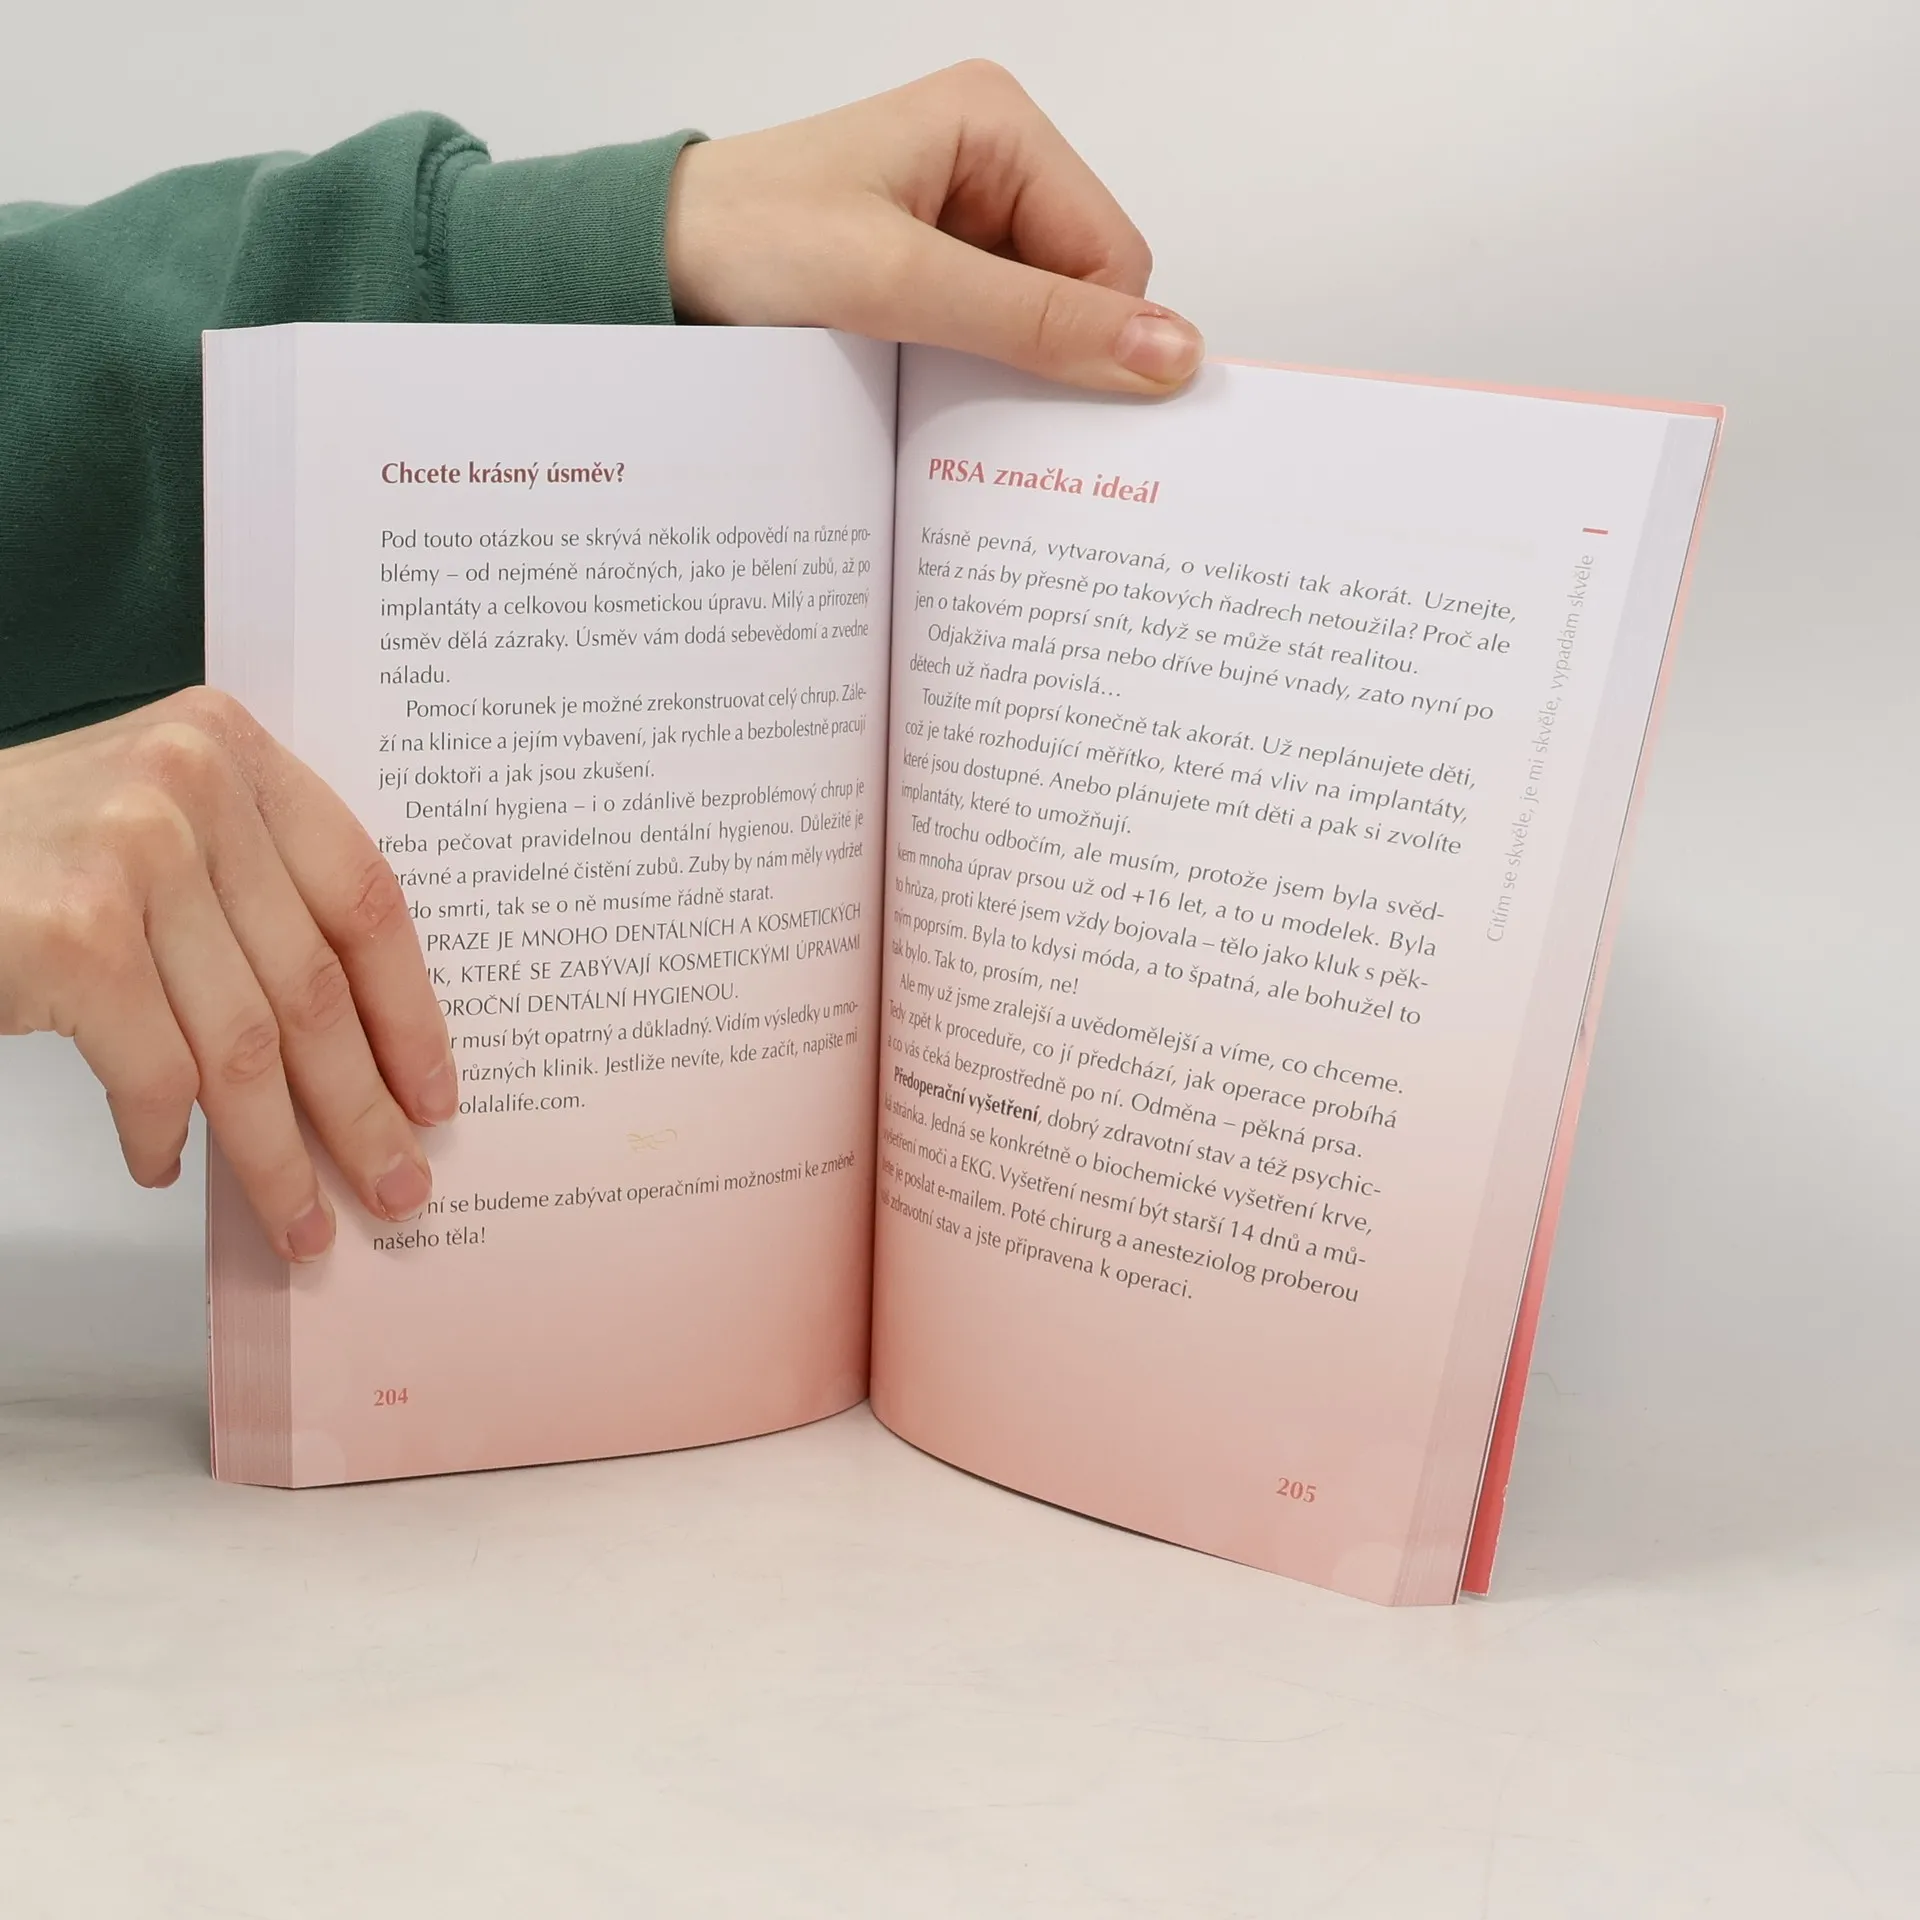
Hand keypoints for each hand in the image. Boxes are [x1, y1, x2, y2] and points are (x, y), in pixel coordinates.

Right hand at [0, 689, 455, 1261]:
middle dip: (361, 1108)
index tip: (434, 1093)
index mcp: (233, 748)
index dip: (409, 1011)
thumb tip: (352, 1051)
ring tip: (301, 1219)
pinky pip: (158, 1072)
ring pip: (246, 1045)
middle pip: (314, 984)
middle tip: (398, 1186)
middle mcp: (193, 784)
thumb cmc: (14, 853)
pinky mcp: (76, 935)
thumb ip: (250, 895)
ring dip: (276, 1152)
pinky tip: (165, 1163)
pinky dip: (165, 1134)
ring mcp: (135, 853)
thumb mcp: (154, 825)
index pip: (363, 898)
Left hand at [666, 61, 1204, 394]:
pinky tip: (920, 393)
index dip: (1094, 339)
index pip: (1113, 256)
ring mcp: (955, 220)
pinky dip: (966, 377)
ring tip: (932, 393)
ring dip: (1000, 373)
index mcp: (1000, 125)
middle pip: (1080, 291)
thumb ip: (1036, 320)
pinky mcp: (923, 271)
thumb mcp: (900, 281)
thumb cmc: (746, 241)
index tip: (1050, 409)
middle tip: (978, 406)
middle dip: (1046, 357)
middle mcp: (988, 163)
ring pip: (1035, 323)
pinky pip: (985, 336)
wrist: (643, 268)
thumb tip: (1171, 354)